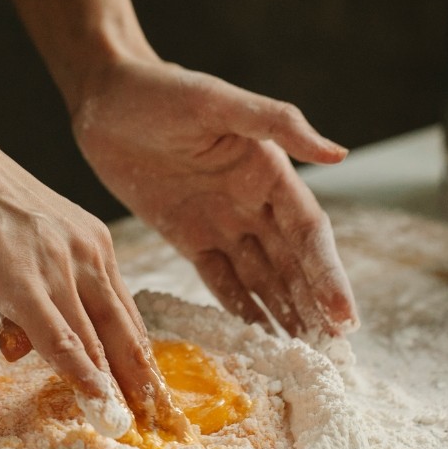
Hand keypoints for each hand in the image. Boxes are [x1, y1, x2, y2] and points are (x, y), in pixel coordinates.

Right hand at [0, 124, 189, 438]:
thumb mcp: (12, 246)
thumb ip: (23, 295)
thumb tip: (21, 343)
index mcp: (91, 242)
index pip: (126, 314)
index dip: (140, 360)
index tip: (152, 396)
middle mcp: (87, 253)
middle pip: (126, 332)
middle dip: (145, 383)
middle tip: (164, 424)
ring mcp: (58, 266)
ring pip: (98, 341)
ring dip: (117, 389)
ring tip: (135, 427)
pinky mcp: (24, 279)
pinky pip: (61, 338)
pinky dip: (81, 375)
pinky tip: (97, 402)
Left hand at [71, 56, 358, 337]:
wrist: (103, 98)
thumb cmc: (161, 90)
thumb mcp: (217, 100)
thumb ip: (276, 124)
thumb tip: (339, 154)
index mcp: (270, 171)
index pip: (309, 234)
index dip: (328, 276)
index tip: (344, 318)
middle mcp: (253, 201)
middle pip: (293, 265)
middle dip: (315, 308)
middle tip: (334, 357)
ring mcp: (222, 222)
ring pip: (262, 278)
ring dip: (285, 315)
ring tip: (304, 358)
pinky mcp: (187, 236)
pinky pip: (220, 280)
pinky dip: (241, 309)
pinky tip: (258, 339)